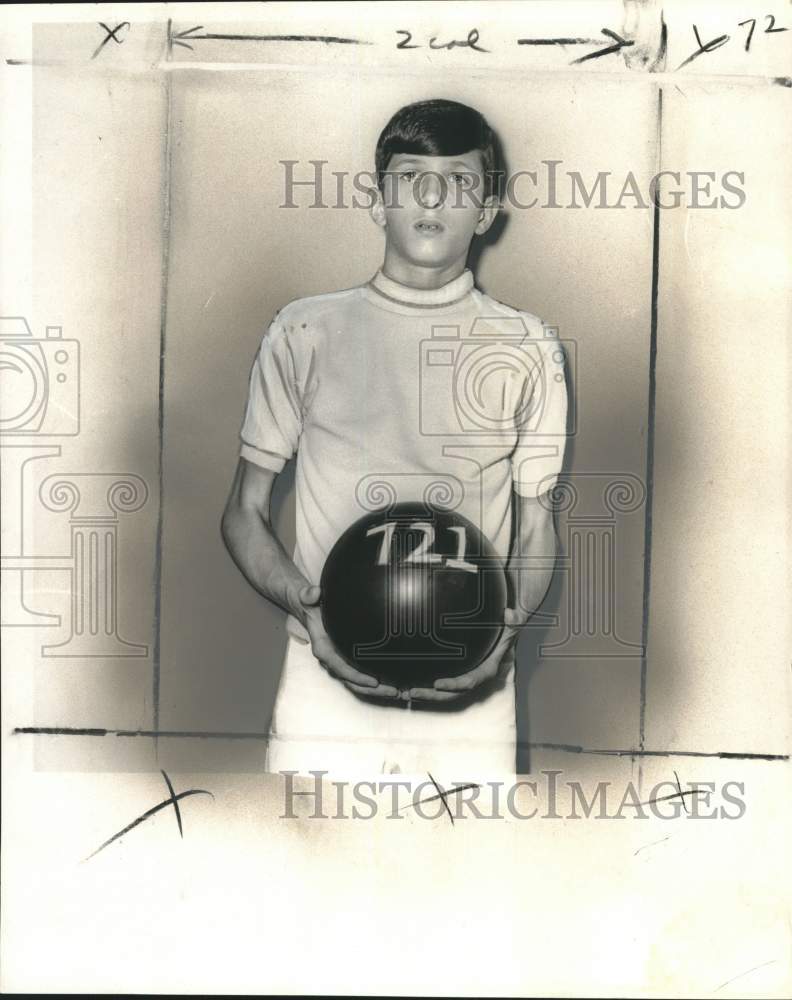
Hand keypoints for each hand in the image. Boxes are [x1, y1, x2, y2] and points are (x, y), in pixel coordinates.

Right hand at [297, 585, 399, 699]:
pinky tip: (390, 681)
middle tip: (393, 691)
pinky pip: (359, 675)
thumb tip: (314, 593)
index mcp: (323, 648)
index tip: (374, 681)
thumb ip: (309, 595)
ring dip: (375, 689)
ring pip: (357, 682)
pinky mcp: (346, 660)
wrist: (309, 610)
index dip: (357, 677)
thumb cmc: (311, 606)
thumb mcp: (308, 598)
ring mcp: (338, 662)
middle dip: (372, 689)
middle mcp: (331, 659)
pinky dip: (373, 682)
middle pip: (352, 681)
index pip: (340, 667)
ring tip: (396, 691)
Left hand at [407, 607, 523, 702]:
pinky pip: (442, 686)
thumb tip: (510, 615)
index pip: (469, 681)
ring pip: (445, 693)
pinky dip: (427, 688)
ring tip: (405, 694)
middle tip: (411, 693)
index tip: (437, 683)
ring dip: (426, 695)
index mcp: (486, 670)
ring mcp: (464, 678)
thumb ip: (512, 621)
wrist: (502, 634)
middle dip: (432, 696)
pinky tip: (409, 685)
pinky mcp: (456, 674)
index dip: (454, 685)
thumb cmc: (504, 630)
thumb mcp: (510, 625)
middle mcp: (474, 678)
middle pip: (452, 693)